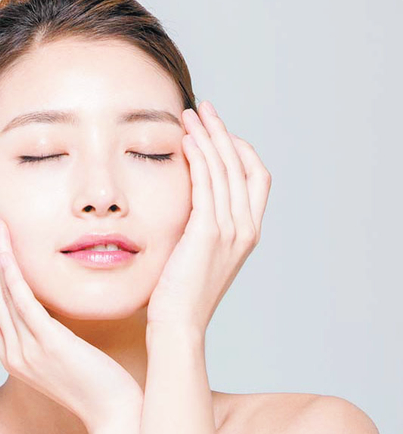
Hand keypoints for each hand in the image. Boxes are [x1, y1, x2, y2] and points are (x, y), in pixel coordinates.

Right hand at [0, 211, 142, 433]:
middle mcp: (13, 353)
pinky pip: (24, 302)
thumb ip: (46, 337)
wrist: (114, 416)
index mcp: (14, 357)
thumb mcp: (61, 360)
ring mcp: (28, 349)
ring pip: (2, 292)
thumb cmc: (94, 388)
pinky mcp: (49, 343)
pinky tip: (4, 250)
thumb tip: (46, 314)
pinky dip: (11, 273)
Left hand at [146, 100, 271, 331]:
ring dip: (207, 136)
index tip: (214, 131)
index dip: (239, 148)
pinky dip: (199, 157)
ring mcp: (230, 231)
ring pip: (225, 168)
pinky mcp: (207, 234)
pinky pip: (207, 184)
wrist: (178, 325)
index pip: (255, 176)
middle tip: (202, 109)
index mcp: (248, 232)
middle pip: (243, 164)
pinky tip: (185, 141)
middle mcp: (246, 228)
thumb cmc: (181, 293)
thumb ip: (203, 224)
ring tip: (189, 115)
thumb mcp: (199, 254)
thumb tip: (189, 197)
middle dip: (222, 131)